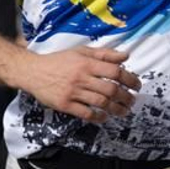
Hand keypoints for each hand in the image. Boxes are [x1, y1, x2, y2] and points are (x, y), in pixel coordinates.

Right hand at [19, 46, 140, 121]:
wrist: (32, 71)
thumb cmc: (59, 61)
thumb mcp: (81, 51)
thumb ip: (104, 54)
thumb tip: (126, 55)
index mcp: (87, 63)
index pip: (115, 72)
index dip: (130, 79)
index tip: (137, 85)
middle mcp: (81, 77)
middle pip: (110, 89)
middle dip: (126, 97)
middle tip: (132, 101)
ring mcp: (72, 92)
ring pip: (100, 103)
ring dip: (116, 109)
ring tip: (124, 111)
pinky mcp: (64, 104)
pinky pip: (85, 113)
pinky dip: (98, 117)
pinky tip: (105, 117)